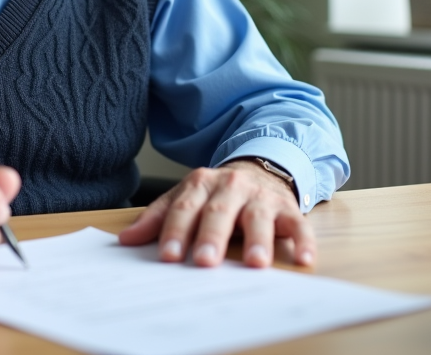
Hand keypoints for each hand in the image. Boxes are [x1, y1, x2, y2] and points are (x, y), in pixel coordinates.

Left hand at [118, 159, 314, 268]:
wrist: (260, 167)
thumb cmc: (217, 194)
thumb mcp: (185, 198)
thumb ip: (158, 218)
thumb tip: (126, 241)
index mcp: (201, 184)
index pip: (185, 209)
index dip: (176, 232)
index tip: (169, 256)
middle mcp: (231, 186)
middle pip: (219, 212)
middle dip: (212, 237)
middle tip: (205, 261)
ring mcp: (260, 196)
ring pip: (258, 216)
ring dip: (257, 239)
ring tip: (255, 262)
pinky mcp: (287, 207)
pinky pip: (298, 223)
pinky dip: (303, 240)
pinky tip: (304, 258)